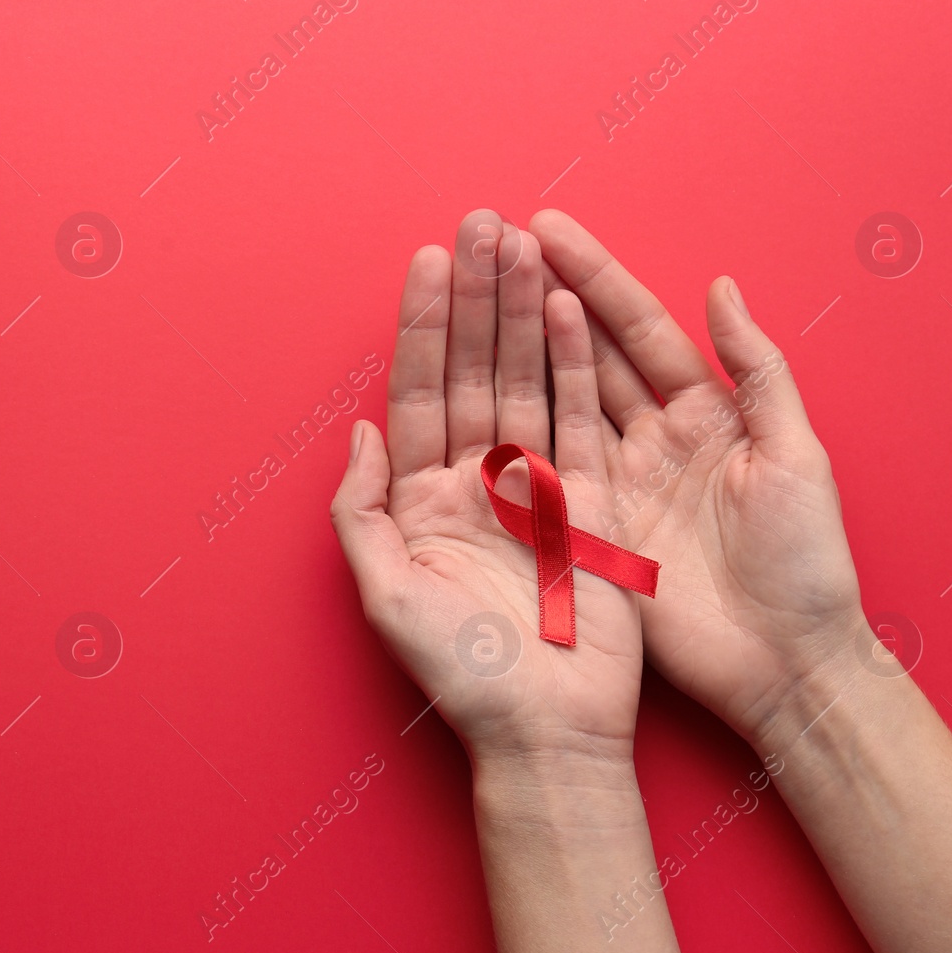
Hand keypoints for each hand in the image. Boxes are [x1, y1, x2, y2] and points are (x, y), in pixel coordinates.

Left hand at [332, 210, 650, 763]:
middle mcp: (477, 481)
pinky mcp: (591, 499)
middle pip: (474, 368)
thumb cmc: (463, 675)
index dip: (423, 325)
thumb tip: (360, 430)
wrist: (549, 730)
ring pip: (527, 378)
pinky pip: (583, 417)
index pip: (419, 390)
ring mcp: (536, 485)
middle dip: (478, 296)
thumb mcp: (387, 594)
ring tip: (524, 242)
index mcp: (423, 498)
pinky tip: (568, 308)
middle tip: (482, 222)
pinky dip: (577, 363)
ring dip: (524, 311)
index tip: (429, 260)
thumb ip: (360, 509)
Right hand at [526, 209, 866, 741]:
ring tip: (475, 289)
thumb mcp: (798, 456)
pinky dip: (515, 421)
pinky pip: (546, 462)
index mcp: (708, 411)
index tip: (546, 228)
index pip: (642, 328)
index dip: (596, 277)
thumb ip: (759, 371)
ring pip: (558, 397)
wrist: (783, 663)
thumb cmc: (805, 562)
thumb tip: (721, 287)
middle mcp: (655, 435)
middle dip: (540, 293)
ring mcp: (618, 478)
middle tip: (490, 242)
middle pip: (589, 350)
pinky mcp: (591, 523)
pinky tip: (479, 378)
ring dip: (517, 344)